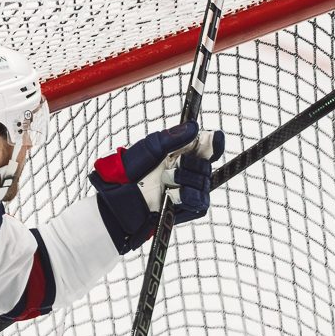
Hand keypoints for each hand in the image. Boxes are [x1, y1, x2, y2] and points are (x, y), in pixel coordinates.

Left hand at [90, 122, 226, 252]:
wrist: (120, 196)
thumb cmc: (131, 170)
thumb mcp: (150, 147)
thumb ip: (173, 137)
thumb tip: (193, 127)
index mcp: (182, 152)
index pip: (208, 145)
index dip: (214, 142)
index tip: (214, 138)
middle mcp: (189, 170)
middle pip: (207, 164)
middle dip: (192, 163)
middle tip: (174, 164)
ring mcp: (191, 190)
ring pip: (204, 183)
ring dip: (186, 180)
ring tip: (166, 180)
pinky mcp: (190, 208)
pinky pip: (200, 201)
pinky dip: (186, 196)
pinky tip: (172, 194)